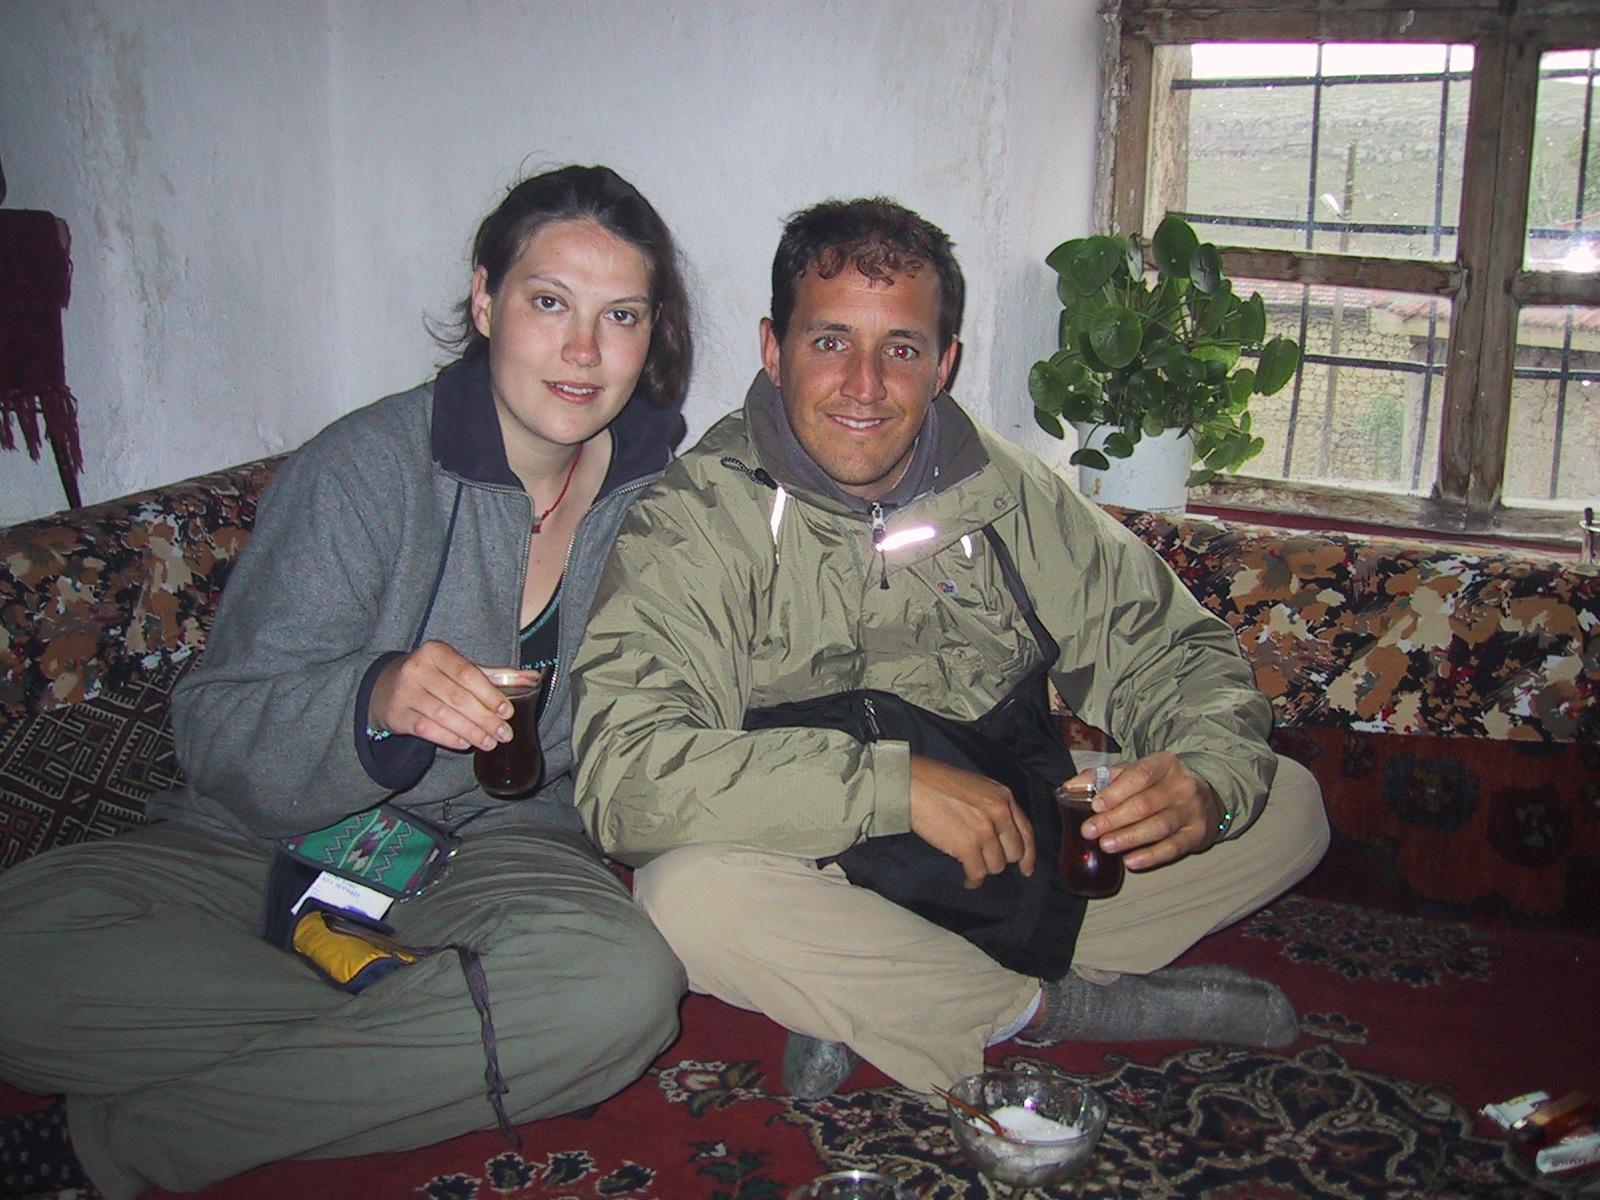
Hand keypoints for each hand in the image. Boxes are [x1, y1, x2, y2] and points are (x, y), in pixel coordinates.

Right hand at [368, 641, 540, 752]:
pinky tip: (465, 744)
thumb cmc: (432, 675)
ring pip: (444, 715)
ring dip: (471, 732)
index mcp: (436, 652)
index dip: (490, 694)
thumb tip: (533, 678)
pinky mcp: (397, 714)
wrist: (385, 687)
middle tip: (504, 733)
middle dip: (485, 718)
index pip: (468, 674)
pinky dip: (449, 738)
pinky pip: (427, 729)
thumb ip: (495, 674)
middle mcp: (417, 668)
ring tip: (490, 742)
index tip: (508, 711)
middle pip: (458, 697)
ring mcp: (405, 692)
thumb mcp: (459, 669)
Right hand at [908, 755, 1035, 888]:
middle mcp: (999, 813)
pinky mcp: (967, 845)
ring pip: (996, 865)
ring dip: (984, 869)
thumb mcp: (976, 786)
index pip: (1026, 831)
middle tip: (985, 862)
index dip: (1028, 854)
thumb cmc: (936, 782)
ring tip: (972, 869)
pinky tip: (968, 880)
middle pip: (1013, 852)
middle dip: (1000, 860)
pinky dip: (973, 880)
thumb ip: (992, 806)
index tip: (1026, 868)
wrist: (911, 784)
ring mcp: (984, 830)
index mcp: (1003, 797)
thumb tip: (997, 833)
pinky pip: (978, 873)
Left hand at [1075, 752, 1221, 869]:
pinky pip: (1173, 848)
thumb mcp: (1137, 772)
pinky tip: (1130, 861)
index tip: (1095, 805)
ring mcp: (1192, 811)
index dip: (1116, 791)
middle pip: (1145, 804)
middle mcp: (1182, 785)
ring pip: (1158, 827)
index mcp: (1164, 764)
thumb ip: (1104, 777)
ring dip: (1129, 838)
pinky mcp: (1198, 834)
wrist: (1208, 797)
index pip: (1139, 775)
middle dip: (1114, 819)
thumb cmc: (1161, 784)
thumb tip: (1069, 786)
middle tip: (1090, 830)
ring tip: (1105, 845)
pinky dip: (1150, 856)